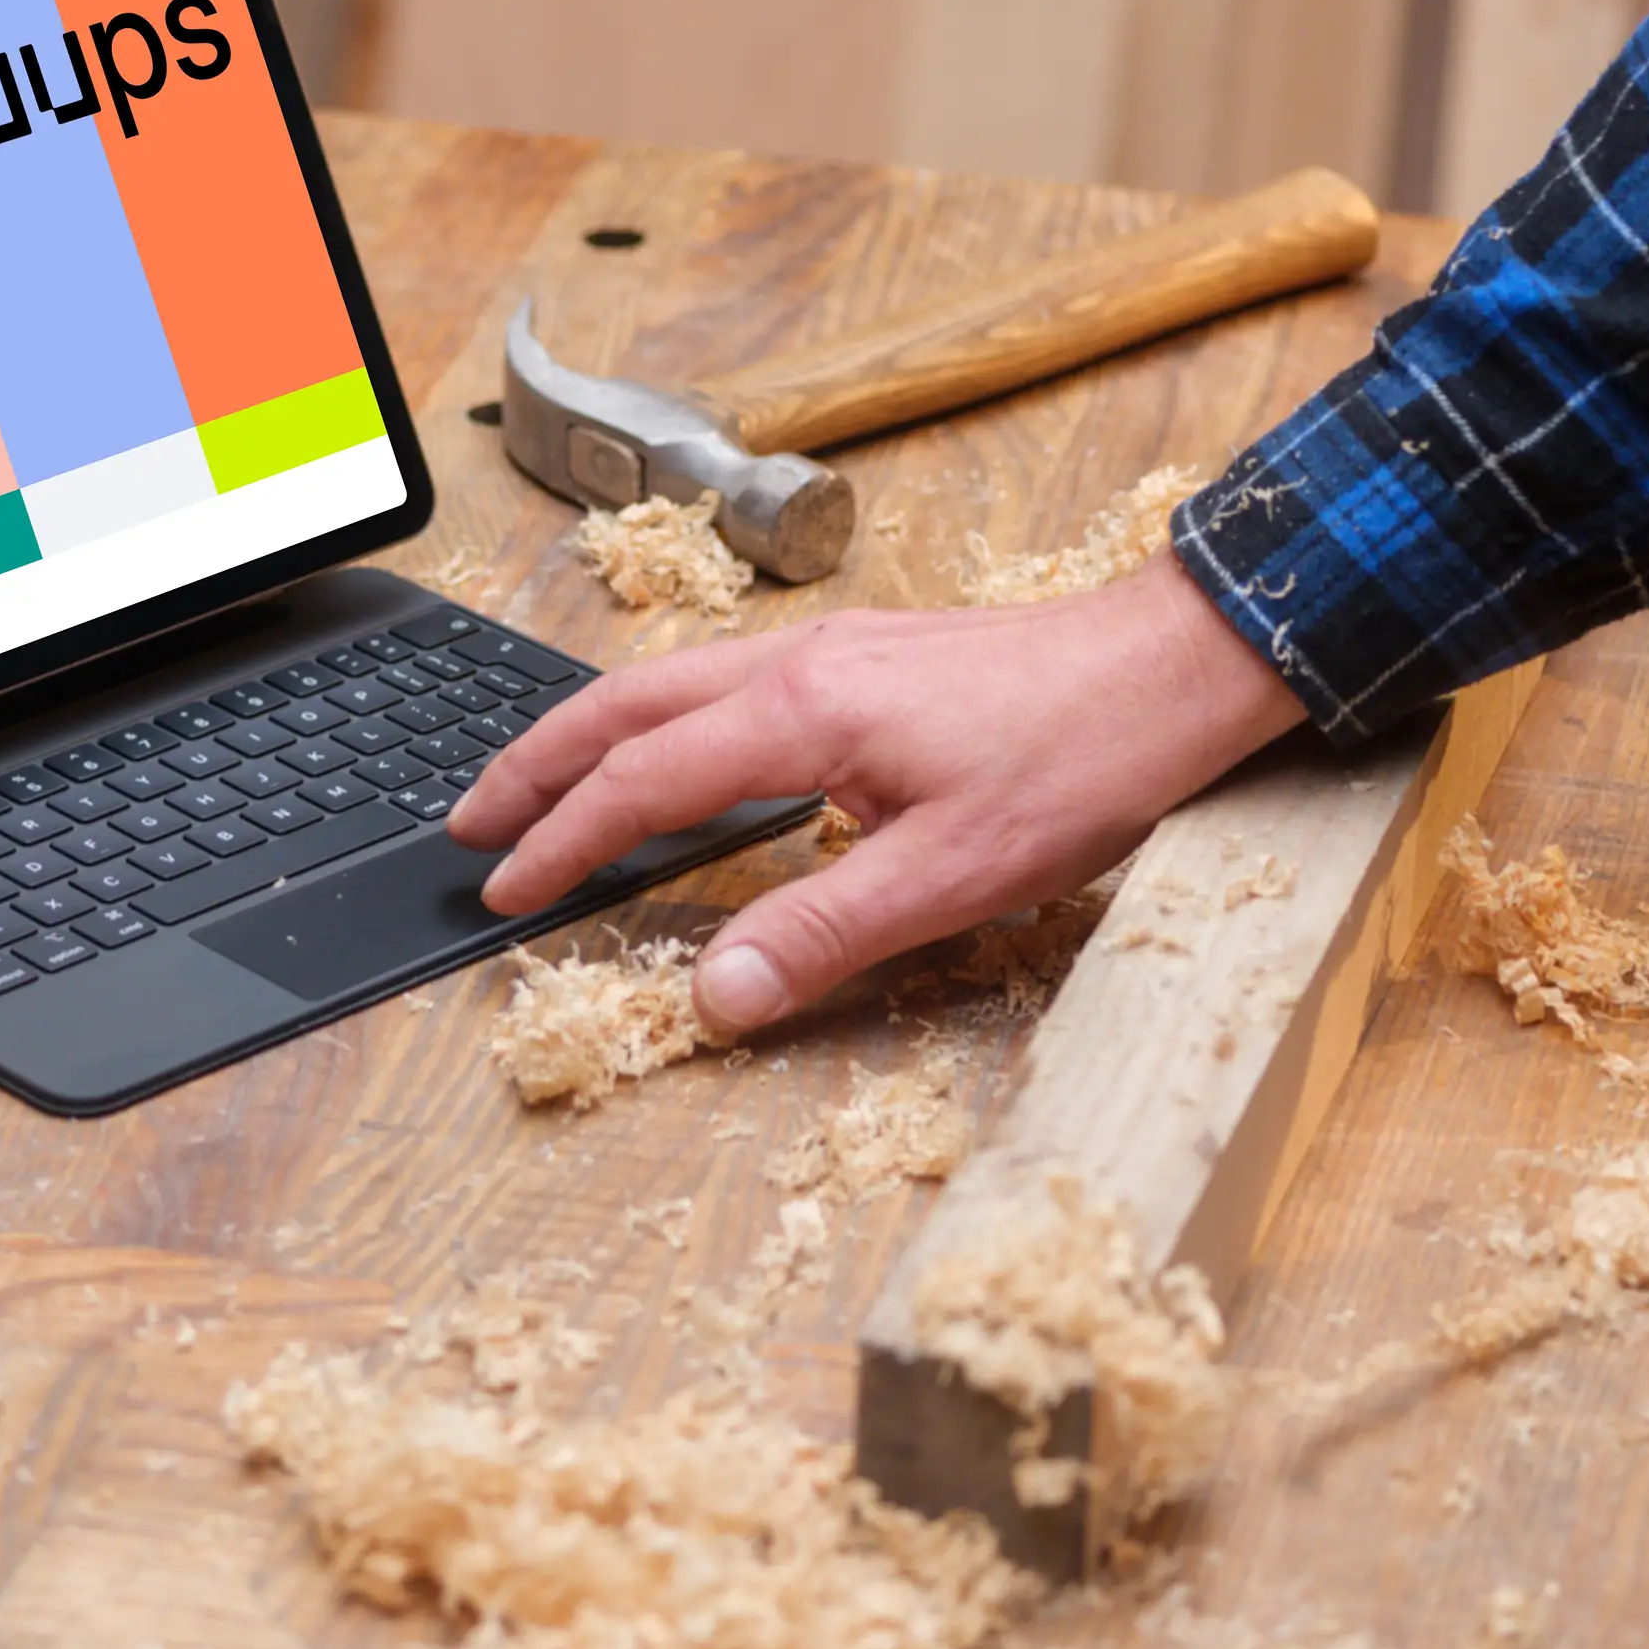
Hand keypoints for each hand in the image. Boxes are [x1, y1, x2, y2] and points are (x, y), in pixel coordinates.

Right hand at [444, 552, 1308, 1035]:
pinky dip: (661, 717)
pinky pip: (723, 678)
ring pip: (670, 681)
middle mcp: (801, 664)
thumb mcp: (951, 876)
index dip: (563, 840)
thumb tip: (711, 998)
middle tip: (468, 819)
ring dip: (593, 734)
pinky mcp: (872, 657)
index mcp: (801, 715)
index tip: (506, 888)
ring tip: (543, 781)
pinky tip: (679, 753)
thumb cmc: (1086, 759)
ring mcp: (836, 650)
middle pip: (624, 706)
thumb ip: (820, 935)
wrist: (1180, 667)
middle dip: (535, 764)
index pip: (641, 782)